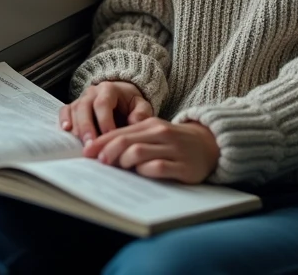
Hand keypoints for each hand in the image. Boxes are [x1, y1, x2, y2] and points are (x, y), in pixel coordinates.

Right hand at [59, 81, 153, 143]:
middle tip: (91, 145)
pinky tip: (66, 131)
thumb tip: (135, 122)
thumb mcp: (141, 105)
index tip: (110, 136)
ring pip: (74, 110)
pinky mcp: (74, 106)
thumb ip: (141, 113)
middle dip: (87, 127)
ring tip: (83, 144)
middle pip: (85, 106)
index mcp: (109, 89)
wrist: (121, 96)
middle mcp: (92, 92)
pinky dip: (64, 120)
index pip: (103, 103)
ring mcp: (81, 98)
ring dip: (77, 128)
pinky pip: (65, 110)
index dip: (105, 120)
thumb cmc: (131, 104)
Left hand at [82, 117, 218, 183]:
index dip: (101, 142)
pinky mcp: (183, 166)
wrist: (210, 145)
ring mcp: (173, 149)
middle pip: (126, 141)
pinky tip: (141, 173)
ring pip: (139, 152)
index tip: (86, 152)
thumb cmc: (175, 142)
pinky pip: (158, 168)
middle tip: (100, 162)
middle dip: (108, 152)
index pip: (120, 132)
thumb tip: (102, 152)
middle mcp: (160, 133)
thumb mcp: (154, 134)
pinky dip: (145, 171)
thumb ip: (133, 140)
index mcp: (150, 124)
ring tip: (120, 168)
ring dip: (124, 161)